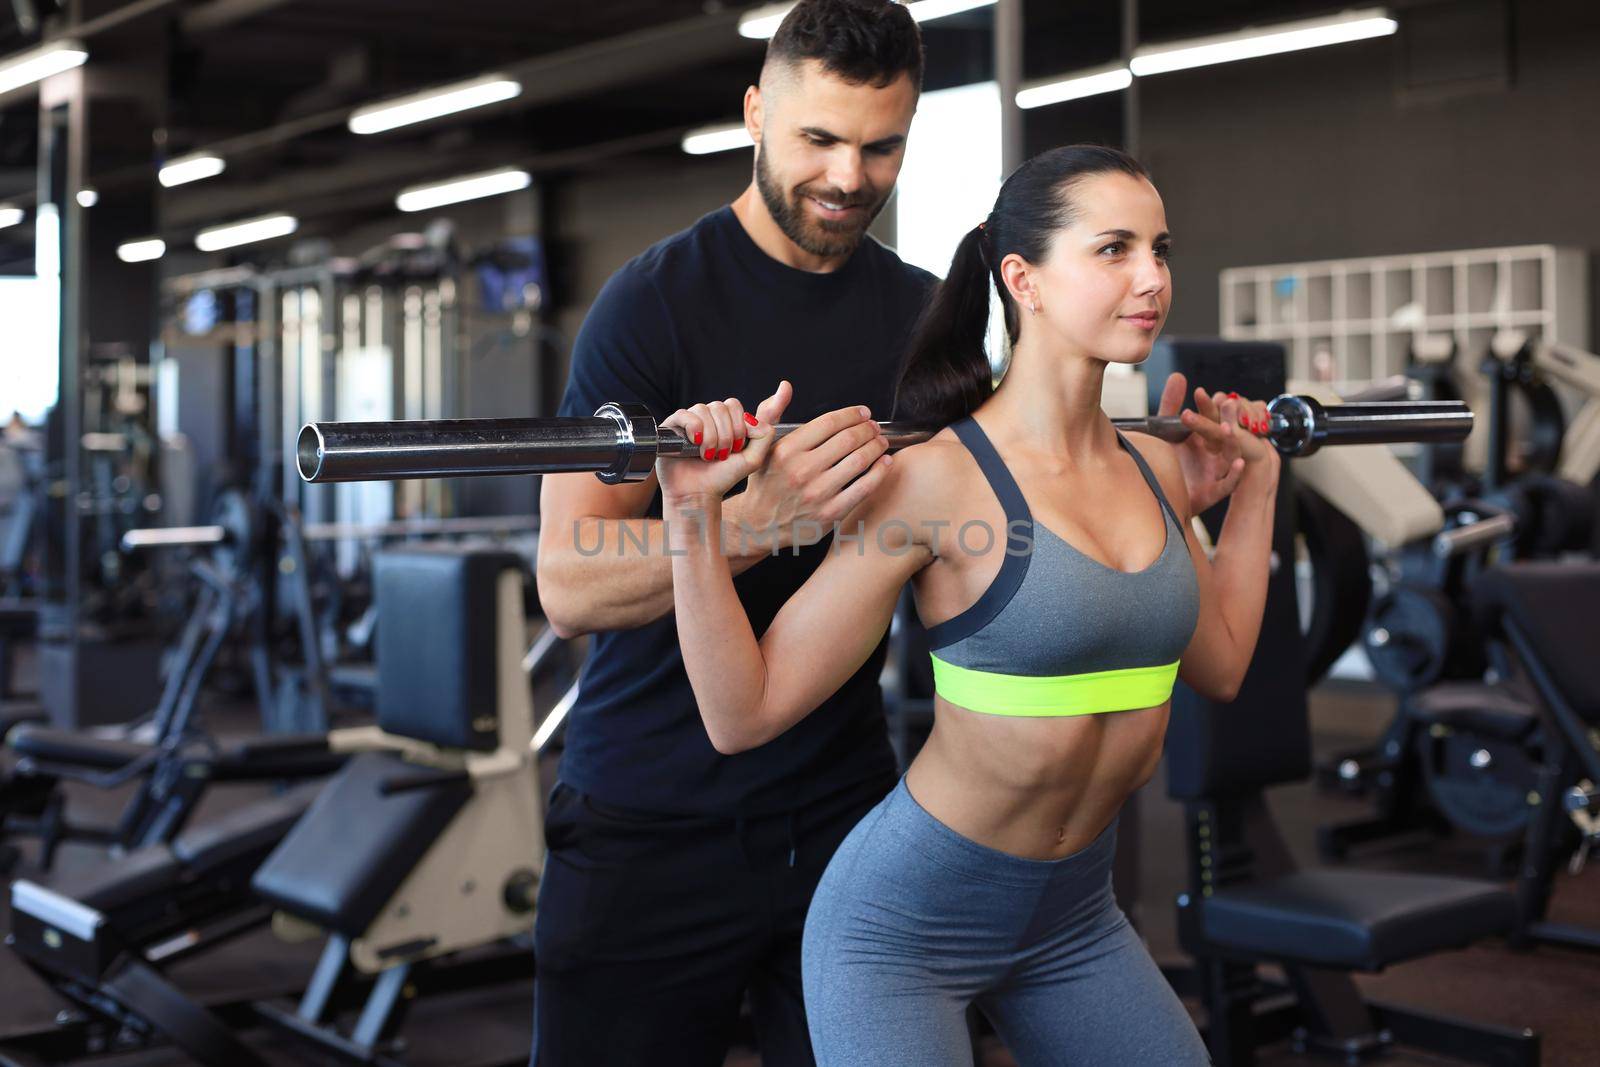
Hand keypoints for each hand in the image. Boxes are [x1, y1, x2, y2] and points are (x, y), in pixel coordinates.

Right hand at [656, 394, 773, 506]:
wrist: (697, 494)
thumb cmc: (722, 477)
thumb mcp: (753, 459)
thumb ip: (764, 435)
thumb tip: (753, 417)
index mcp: (725, 421)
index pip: (733, 405)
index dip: (738, 426)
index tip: (736, 448)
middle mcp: (707, 418)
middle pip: (720, 407)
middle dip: (725, 434)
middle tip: (721, 455)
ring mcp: (689, 422)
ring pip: (703, 410)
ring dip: (710, 436)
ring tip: (707, 455)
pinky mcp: (671, 427)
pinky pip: (684, 414)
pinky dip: (693, 428)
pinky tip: (695, 444)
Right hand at [737, 381, 892, 547]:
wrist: (759, 525)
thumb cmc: (764, 483)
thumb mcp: (760, 447)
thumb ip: (772, 413)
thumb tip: (786, 387)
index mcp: (786, 450)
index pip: (829, 423)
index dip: (852, 414)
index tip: (863, 413)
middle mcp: (801, 471)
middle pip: (849, 439)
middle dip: (868, 428)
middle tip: (874, 427)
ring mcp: (817, 493)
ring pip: (859, 461)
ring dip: (876, 446)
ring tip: (881, 442)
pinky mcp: (830, 514)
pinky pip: (864, 488)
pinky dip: (880, 472)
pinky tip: (884, 463)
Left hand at [1157, 373, 1273, 513]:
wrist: (1162, 502)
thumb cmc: (1170, 466)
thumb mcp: (1168, 434)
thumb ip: (1170, 406)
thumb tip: (1179, 376)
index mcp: (1204, 437)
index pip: (1210, 417)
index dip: (1206, 405)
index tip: (1199, 392)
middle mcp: (1214, 452)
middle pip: (1224, 434)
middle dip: (1227, 419)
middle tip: (1226, 403)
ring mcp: (1216, 472)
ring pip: (1231, 456)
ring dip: (1233, 442)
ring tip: (1229, 429)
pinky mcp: (1213, 492)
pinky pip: (1229, 484)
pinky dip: (1235, 473)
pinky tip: (1240, 463)